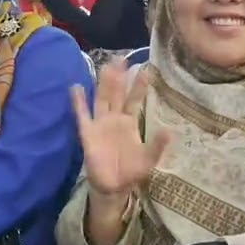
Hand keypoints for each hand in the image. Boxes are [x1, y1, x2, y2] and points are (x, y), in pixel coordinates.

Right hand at [72, 59, 169, 196]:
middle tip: (121, 58)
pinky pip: (82, 115)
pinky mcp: (88, 133)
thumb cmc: (131, 171)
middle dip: (119, 77)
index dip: (139, 86)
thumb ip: (157, 145)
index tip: (146, 69)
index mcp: (129, 122)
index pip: (134, 100)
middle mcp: (114, 118)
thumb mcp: (148, 159)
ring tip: (105, 66)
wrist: (113, 187)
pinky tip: (76, 87)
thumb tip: (169, 130)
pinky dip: (78, 102)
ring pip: (101, 99)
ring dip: (103, 84)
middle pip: (116, 93)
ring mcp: (100, 124)